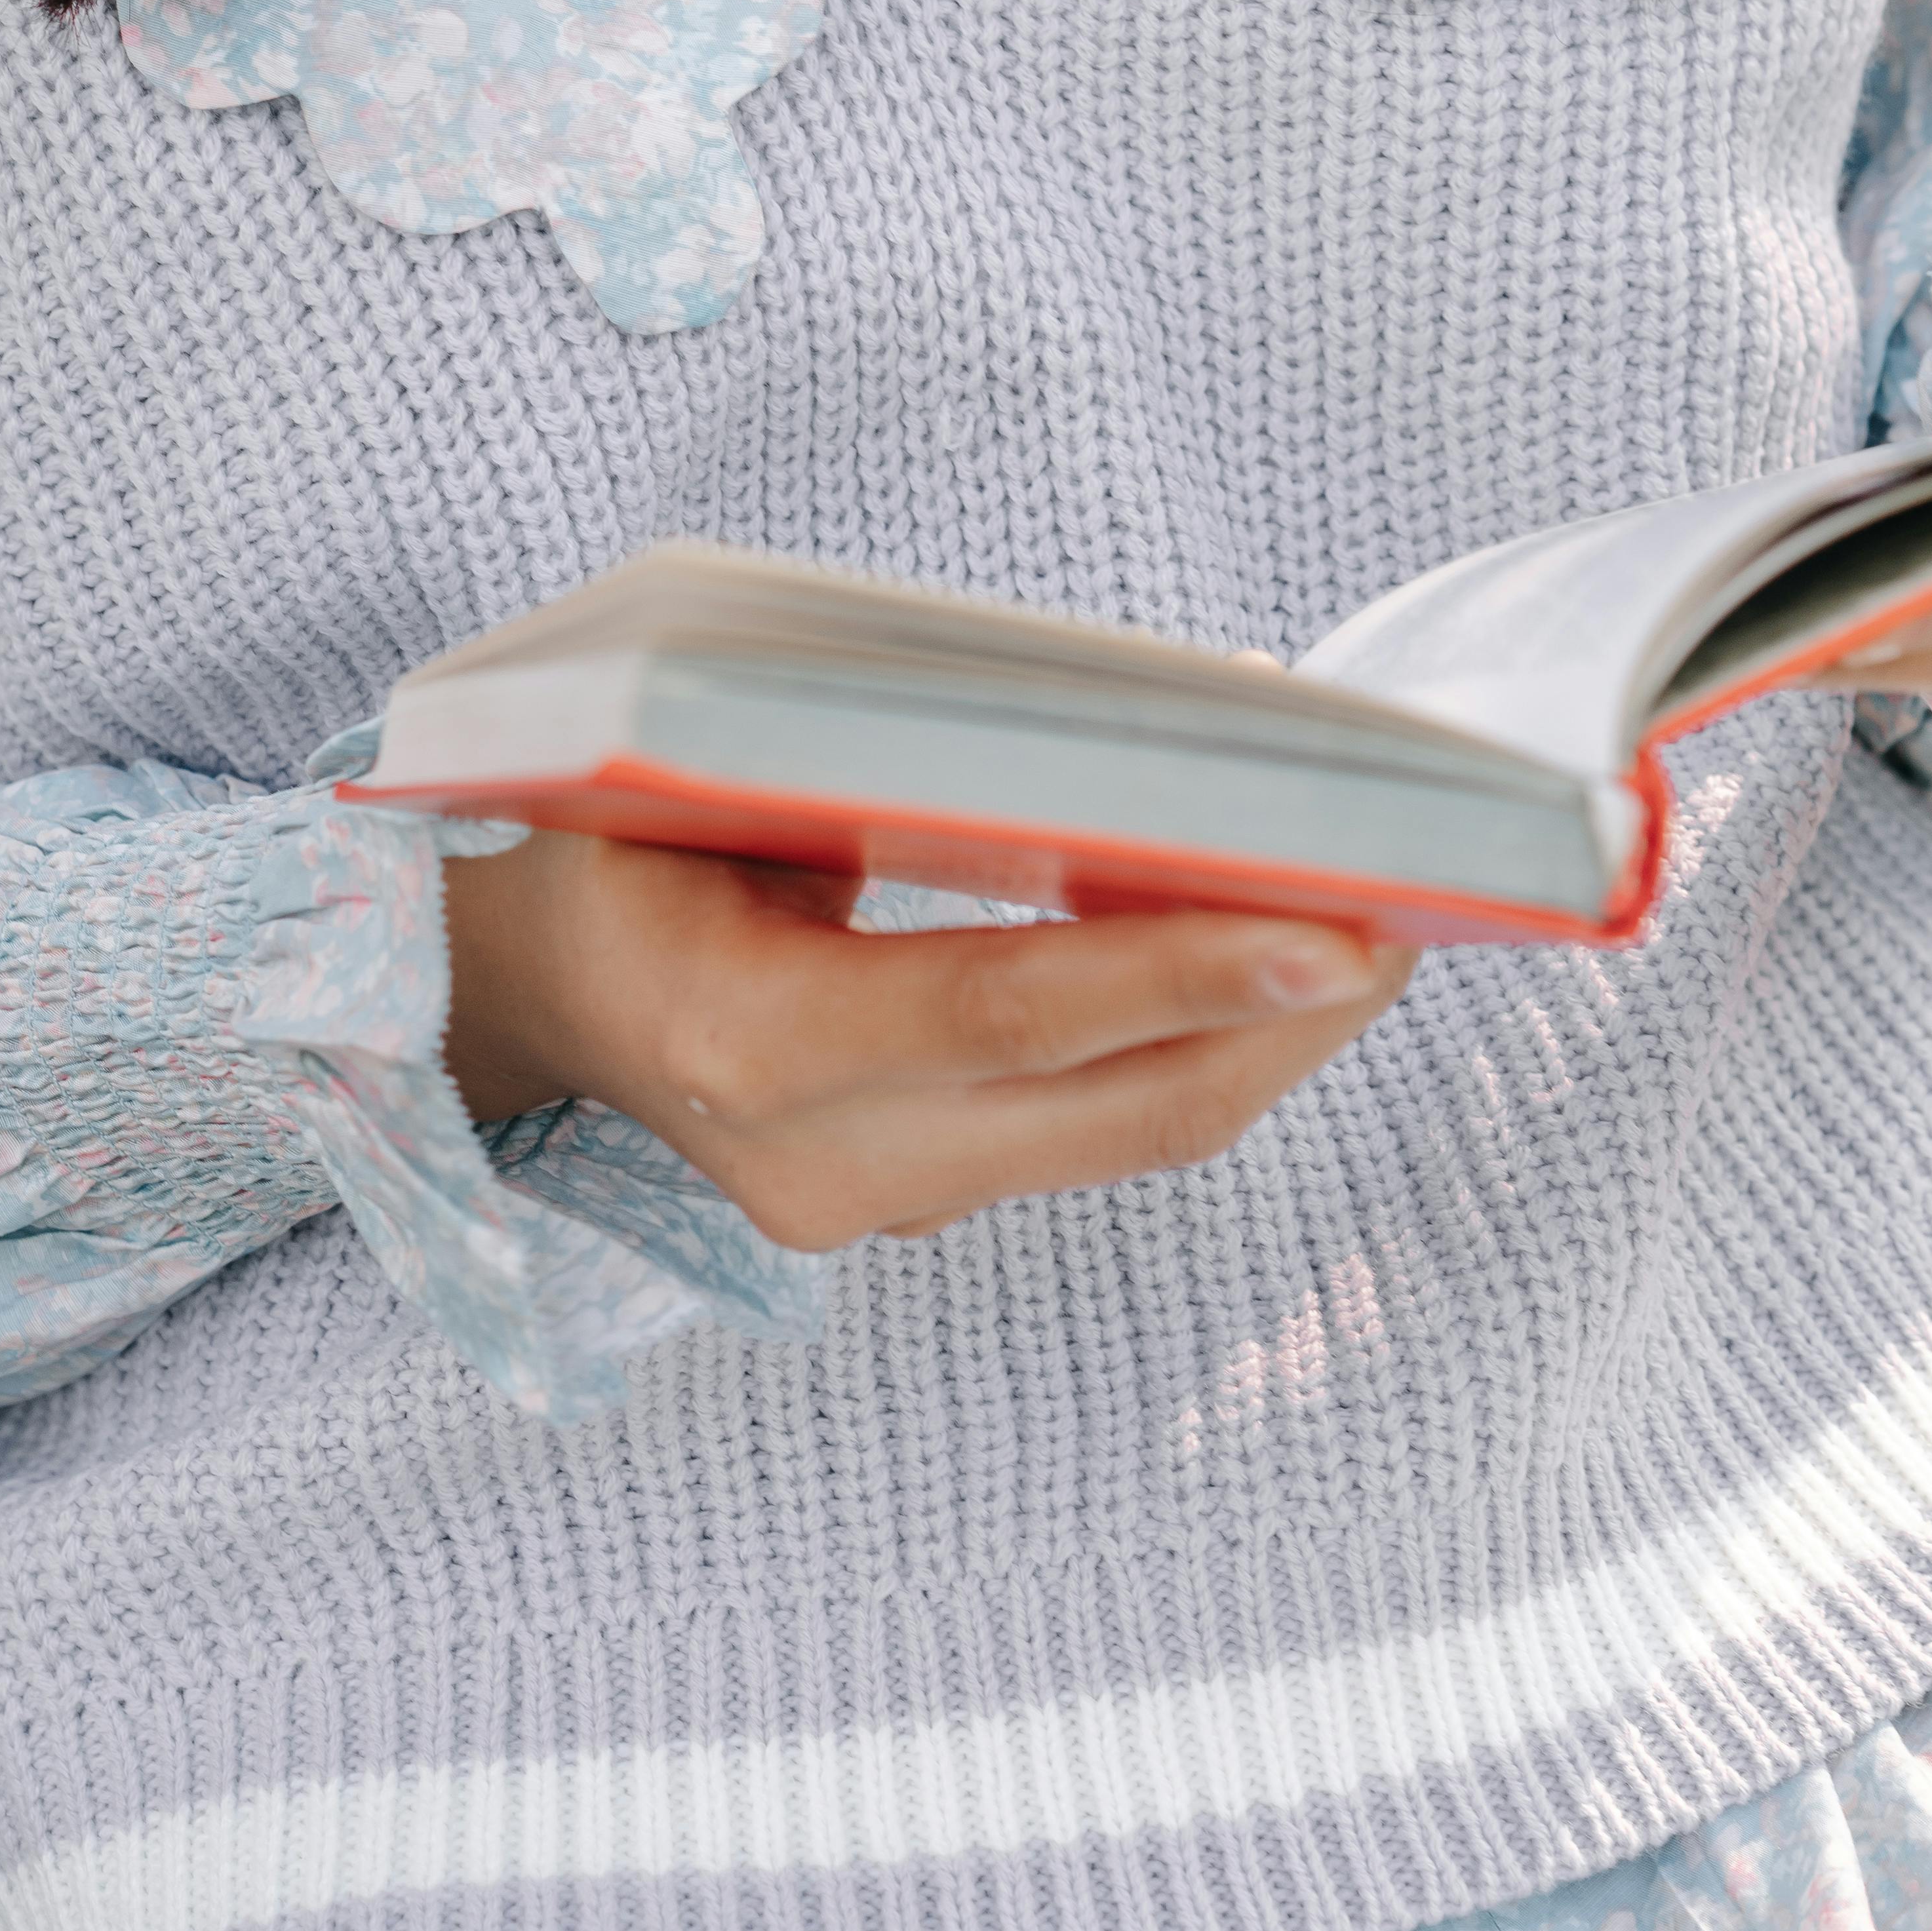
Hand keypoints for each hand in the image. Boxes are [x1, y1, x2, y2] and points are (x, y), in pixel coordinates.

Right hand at [440, 823, 1408, 1249]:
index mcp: (739, 1039)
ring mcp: (866, 1210)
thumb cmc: (603, 827)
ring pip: (1123, 1138)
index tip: (1339, 935)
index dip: (1178, 971)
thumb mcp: (694, 767)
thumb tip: (1103, 720)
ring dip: (1260, 1043)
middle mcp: (814, 1162)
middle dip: (1283, 1020)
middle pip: (1110, 1110)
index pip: (1002, 1011)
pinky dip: (1184, 1050)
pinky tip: (1264, 970)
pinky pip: (1085, 1134)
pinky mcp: (907, 1208)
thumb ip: (870, 761)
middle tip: (1420, 915)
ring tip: (1378, 935)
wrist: (511, 985)